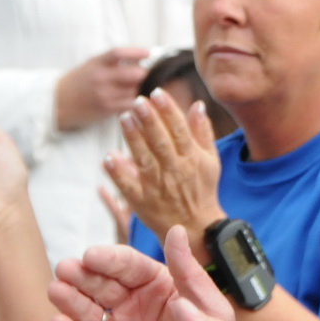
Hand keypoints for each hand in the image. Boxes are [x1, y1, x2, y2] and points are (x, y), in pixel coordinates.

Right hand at [49, 225, 236, 320]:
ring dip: (70, 301)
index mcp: (157, 286)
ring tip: (56, 290)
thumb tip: (176, 229)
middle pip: (102, 286)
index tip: (91, 255)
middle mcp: (132, 307)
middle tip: (65, 269)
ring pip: (88, 313)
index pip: (129, 267)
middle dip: (82, 277)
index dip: (109, 260)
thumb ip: (189, 270)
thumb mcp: (208, 306)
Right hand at [55, 48, 149, 131]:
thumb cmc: (77, 83)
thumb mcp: (90, 65)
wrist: (55, 103)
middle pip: (134, 73)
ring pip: (135, 90)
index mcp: (96, 63)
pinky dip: (137, 102)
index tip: (149, 52)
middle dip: (144, 73)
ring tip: (142, 87)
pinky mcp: (106, 110)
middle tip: (147, 74)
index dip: (137, 51)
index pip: (119, 53)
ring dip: (142, 89)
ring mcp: (104, 95)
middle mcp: (100, 78)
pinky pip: (130, 105)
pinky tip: (137, 99)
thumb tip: (140, 57)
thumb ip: (111, 62)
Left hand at [104, 89, 223, 257]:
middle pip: (160, 142)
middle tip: (137, 101)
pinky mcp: (143, 202)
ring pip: (144, 160)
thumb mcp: (210, 160)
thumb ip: (203, 132)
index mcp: (192, 159)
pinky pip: (128, 186)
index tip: (156, 93)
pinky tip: (109, 157)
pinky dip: (118, 173)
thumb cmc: (203, 188)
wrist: (195, 227)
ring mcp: (158, 187)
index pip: (179, 130)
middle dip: (149, 120)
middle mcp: (176, 172)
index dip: (168, 110)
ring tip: (123, 118)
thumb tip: (197, 104)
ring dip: (133, 139)